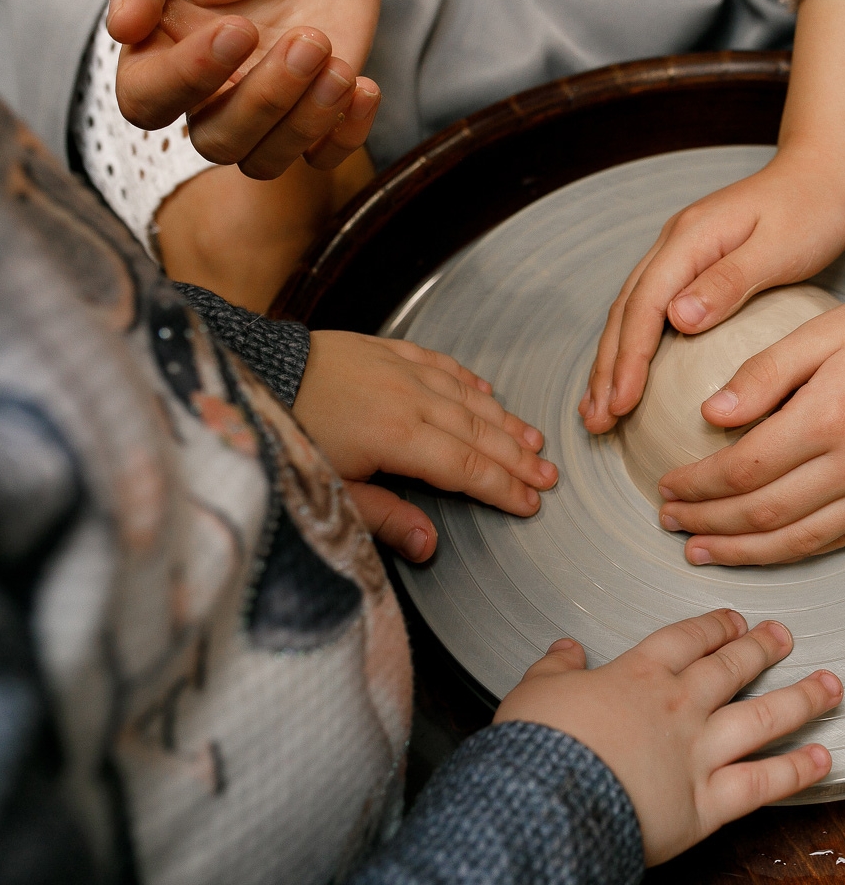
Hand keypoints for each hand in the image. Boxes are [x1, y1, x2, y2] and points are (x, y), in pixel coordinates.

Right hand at [97, 0, 382, 177]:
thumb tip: (121, 27)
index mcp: (159, 49)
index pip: (147, 101)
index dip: (189, 78)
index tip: (239, 28)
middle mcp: (208, 91)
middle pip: (217, 142)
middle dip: (267, 99)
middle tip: (309, 39)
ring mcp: (265, 107)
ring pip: (266, 161)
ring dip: (308, 121)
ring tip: (339, 65)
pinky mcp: (316, 113)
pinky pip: (323, 158)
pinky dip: (346, 135)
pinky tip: (363, 85)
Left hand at [292, 331, 557, 561]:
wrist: (244, 372)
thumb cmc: (280, 435)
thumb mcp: (328, 492)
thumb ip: (384, 517)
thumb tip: (430, 546)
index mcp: (397, 437)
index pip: (467, 468)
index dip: (504, 487)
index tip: (531, 503)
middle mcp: (408, 398)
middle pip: (478, 433)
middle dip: (518, 457)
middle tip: (549, 476)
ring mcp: (398, 369)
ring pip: (467, 397)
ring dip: (504, 420)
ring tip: (533, 440)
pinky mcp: (382, 349)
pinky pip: (440, 364)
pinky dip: (468, 380)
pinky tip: (486, 392)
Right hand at [495, 610, 840, 864]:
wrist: (548, 798)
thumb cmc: (537, 747)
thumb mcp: (533, 691)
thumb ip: (554, 668)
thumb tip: (565, 649)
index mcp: (637, 676)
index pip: (686, 640)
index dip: (714, 626)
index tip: (733, 619)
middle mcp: (678, 707)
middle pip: (731, 668)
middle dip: (761, 649)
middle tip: (784, 636)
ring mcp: (699, 752)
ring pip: (763, 717)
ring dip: (802, 699)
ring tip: (831, 686)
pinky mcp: (707, 802)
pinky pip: (762, 783)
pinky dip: (797, 770)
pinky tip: (823, 757)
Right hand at [581, 152, 844, 432]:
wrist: (824, 168)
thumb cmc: (813, 208)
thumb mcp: (780, 247)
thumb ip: (729, 281)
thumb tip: (677, 317)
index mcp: (691, 239)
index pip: (646, 306)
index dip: (630, 360)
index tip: (622, 404)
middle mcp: (674, 242)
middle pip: (625, 312)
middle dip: (606, 369)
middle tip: (597, 421)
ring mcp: (678, 250)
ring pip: (630, 311)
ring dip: (611, 361)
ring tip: (598, 408)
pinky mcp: (691, 261)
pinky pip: (648, 307)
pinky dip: (631, 344)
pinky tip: (629, 372)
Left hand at [657, 278, 844, 565]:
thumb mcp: (818, 332)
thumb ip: (762, 374)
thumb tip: (709, 416)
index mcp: (830, 418)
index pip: (744, 469)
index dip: (697, 485)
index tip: (664, 484)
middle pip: (764, 514)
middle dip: (708, 523)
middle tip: (669, 521)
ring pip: (799, 541)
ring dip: (743, 552)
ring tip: (701, 550)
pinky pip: (837, 541)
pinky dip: (791, 550)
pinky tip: (761, 548)